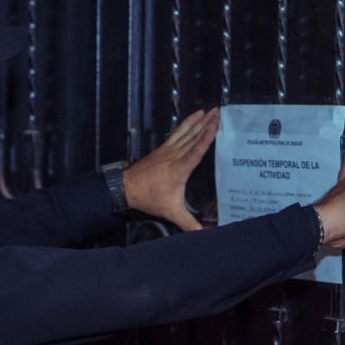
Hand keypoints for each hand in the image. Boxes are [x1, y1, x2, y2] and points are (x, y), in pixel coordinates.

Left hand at [122, 107, 219, 230]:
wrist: (126, 189)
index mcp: (179, 169)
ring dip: (197, 121)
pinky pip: (176, 134)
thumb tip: (204, 234)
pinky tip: (192, 118)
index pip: (196, 150)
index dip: (207, 137)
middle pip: (193, 136)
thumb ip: (188, 222)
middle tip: (218, 111)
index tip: (216, 124)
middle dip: (206, 123)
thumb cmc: (149, 198)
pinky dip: (185, 124)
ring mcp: (167, 151)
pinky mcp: (162, 149)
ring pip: (185, 132)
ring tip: (209, 110)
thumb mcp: (170, 211)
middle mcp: (174, 156)